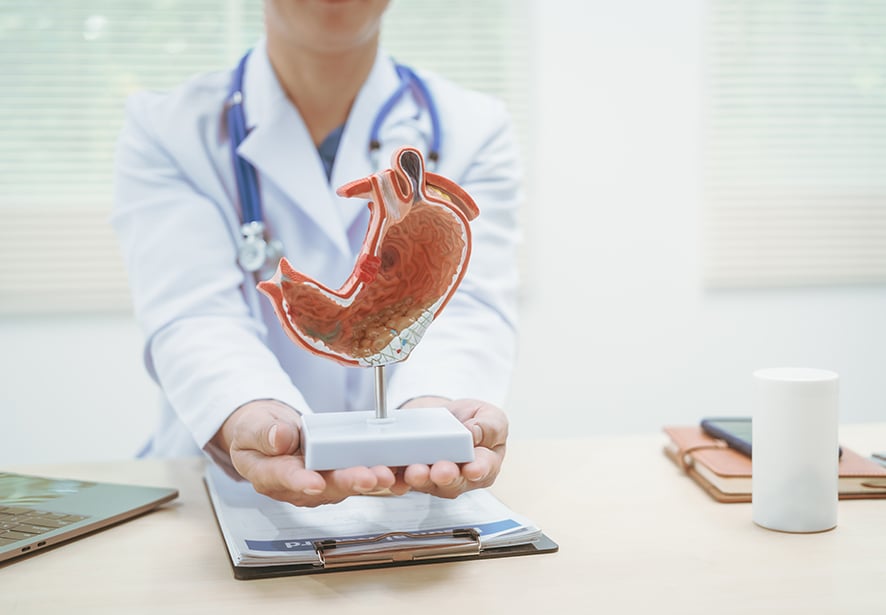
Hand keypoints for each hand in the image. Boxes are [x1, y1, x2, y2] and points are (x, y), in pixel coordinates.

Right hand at [211, 400, 405, 506]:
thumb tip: (281, 438)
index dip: (301, 482)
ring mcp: (317, 484)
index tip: (315, 482)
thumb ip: (264, 433)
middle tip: (370, 476)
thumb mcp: (251, 426)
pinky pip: (355, 477)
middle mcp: (295, 486)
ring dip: (367, 481)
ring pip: (344, 485)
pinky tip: (395, 471)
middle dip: (349, 482)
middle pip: (324, 487)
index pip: (284, 479)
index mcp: (268, 475)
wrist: (266, 432)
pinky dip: (375, 474)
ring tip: (387, 474)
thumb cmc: (256, 431)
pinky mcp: (335, 477)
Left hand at [399, 397, 507, 498]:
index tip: (472, 468)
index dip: (478, 470)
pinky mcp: (410, 474)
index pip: (484, 470)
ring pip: (426, 484)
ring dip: (418, 479)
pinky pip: (401, 480)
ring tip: (414, 471)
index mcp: (484, 465)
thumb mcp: (490, 416)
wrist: (447, 418)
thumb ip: (488, 426)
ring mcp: (433, 479)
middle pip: (452, 482)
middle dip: (445, 476)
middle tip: (440, 470)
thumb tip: (473, 433)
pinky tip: (389, 474)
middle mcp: (459, 477)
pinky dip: (394, 478)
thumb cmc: (472, 421)